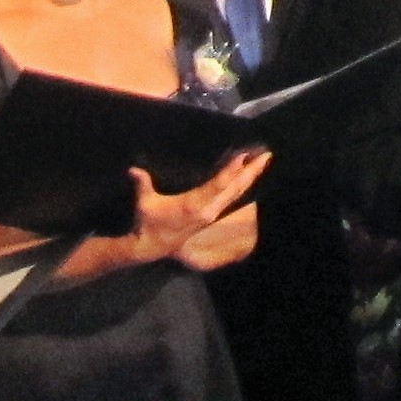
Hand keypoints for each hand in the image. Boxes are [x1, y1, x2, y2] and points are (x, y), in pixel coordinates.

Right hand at [131, 149, 267, 257]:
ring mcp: (212, 213)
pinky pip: (231, 198)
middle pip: (234, 188)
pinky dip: (241, 185)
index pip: (217, 186)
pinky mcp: (211, 215)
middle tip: (266, 154)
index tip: (243, 156)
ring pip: (236, 193)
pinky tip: (248, 177)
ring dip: (250, 177)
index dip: (230, 171)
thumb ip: (142, 184)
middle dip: (251, 172)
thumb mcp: (144, 203)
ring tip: (262, 161)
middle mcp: (208, 210)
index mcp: (194, 206)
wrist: (152, 246)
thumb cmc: (148, 223)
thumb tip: (134, 169)